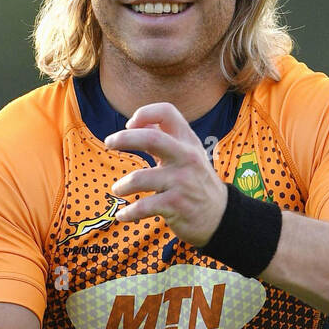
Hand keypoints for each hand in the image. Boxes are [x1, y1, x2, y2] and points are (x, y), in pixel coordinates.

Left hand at [105, 102, 227, 247]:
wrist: (220, 215)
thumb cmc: (197, 182)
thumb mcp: (188, 154)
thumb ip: (164, 138)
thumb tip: (137, 123)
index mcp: (188, 141)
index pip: (167, 112)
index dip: (144, 113)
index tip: (130, 125)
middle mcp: (186, 158)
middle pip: (151, 138)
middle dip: (124, 138)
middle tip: (109, 143)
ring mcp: (181, 182)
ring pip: (140, 178)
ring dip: (122, 185)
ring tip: (118, 190)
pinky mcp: (176, 205)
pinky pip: (143, 207)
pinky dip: (128, 213)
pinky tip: (123, 216)